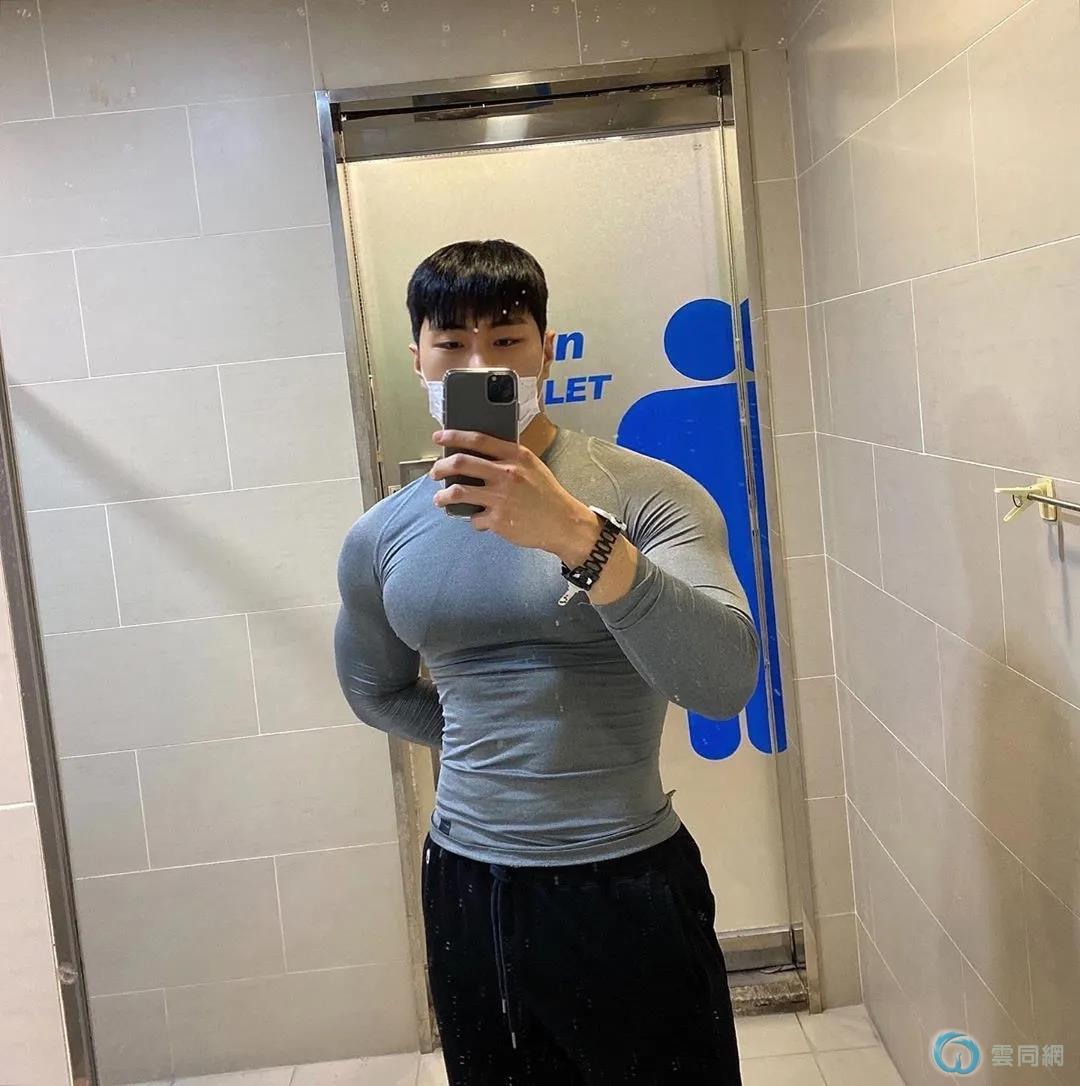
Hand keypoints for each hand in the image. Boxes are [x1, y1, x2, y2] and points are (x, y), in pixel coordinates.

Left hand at [429, 428, 598, 560]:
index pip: (478, 439)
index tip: (439, 437)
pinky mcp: (498, 520)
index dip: (454, 436)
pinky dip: (473, 520)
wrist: (563, 523)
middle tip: (435, 472)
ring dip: (443, 496)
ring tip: (440, 499)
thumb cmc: (547, 495)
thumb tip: (479, 457)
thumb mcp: (532, 466)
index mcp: (516, 456)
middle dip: (441, 467)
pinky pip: (474, 518)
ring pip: (458, 492)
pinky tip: (477, 520)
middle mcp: (506, 474)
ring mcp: (500, 497)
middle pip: (461, 463)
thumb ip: (509, 459)